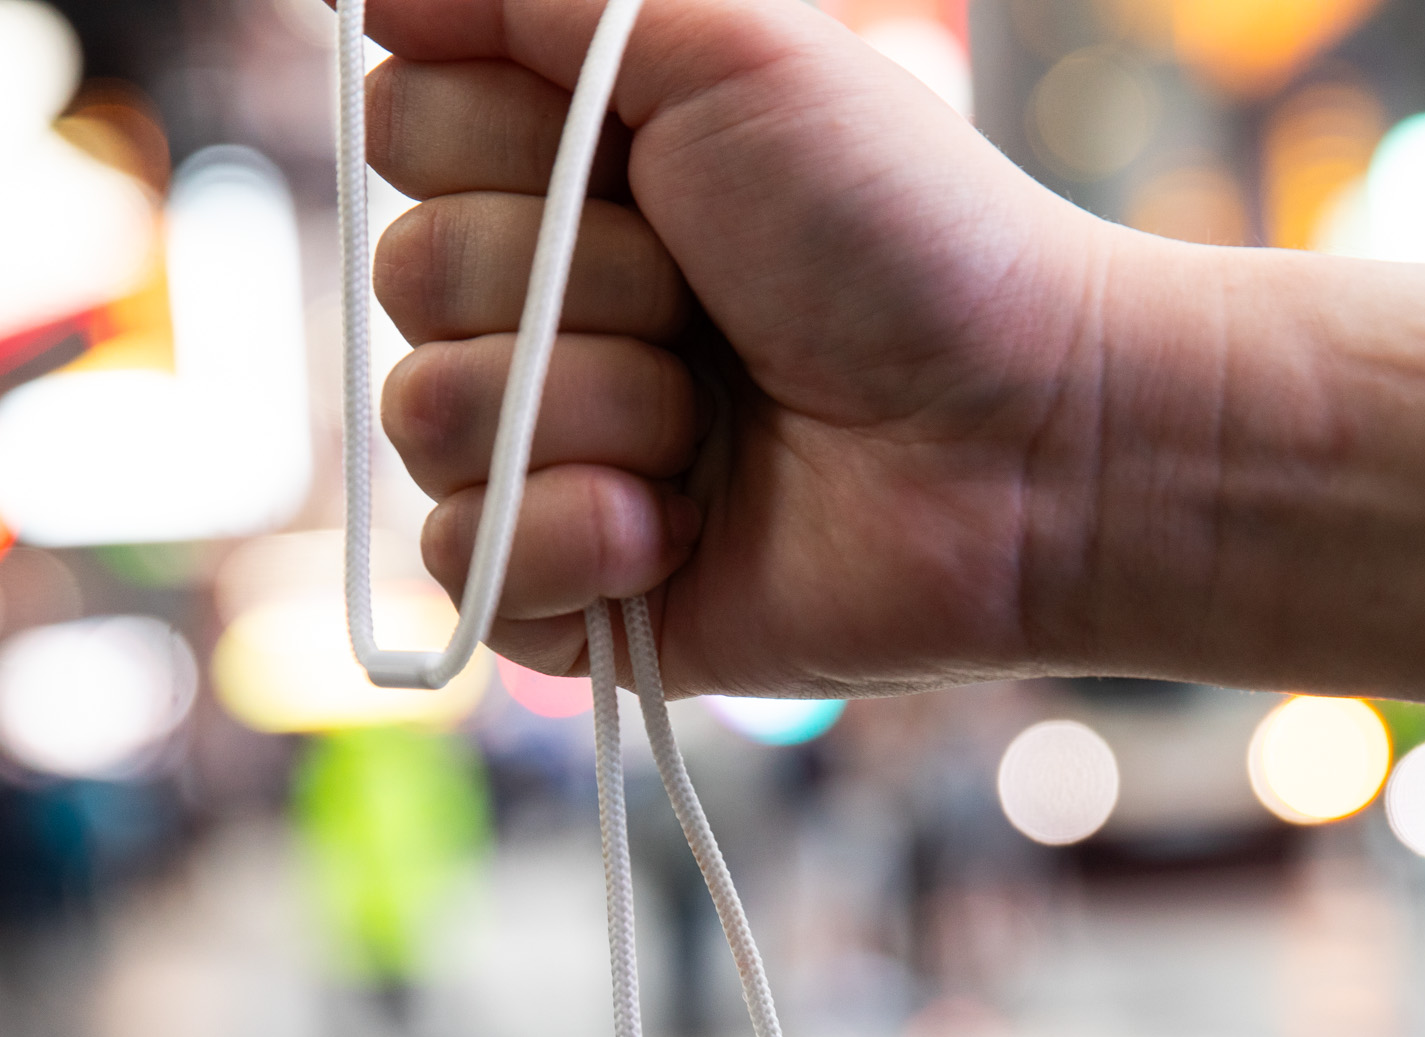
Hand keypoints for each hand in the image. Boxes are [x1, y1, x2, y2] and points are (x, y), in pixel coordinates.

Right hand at [363, 0, 1221, 694]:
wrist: (1021, 445)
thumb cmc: (905, 235)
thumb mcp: (733, 47)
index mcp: (574, 175)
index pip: (404, 128)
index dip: (504, 140)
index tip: (640, 156)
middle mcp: (551, 307)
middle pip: (406, 273)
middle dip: (574, 281)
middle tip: (708, 301)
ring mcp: (557, 455)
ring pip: (428, 419)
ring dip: (594, 409)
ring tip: (715, 426)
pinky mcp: (578, 593)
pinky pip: (466, 570)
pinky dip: (575, 539)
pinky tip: (680, 529)